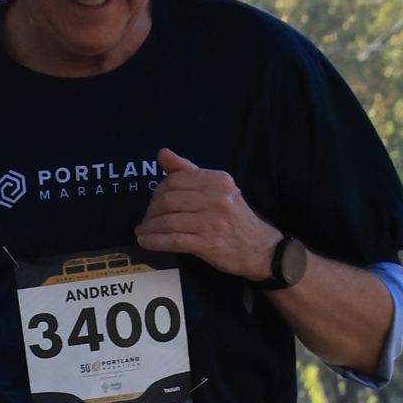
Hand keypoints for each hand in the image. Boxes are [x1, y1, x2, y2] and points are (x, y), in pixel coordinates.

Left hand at [134, 147, 279, 278]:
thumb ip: (189, 170)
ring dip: (150, 227)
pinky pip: (173, 240)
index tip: (154, 201)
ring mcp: (211, 222)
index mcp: (217, 180)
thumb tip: (162, 154)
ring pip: (168, 220)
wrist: (260, 248)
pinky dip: (155, 241)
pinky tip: (146, 241)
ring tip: (143, 231)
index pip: (176, 179)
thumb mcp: (218, 188)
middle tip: (147, 219)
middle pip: (168, 200)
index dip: (158, 190)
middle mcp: (215, 198)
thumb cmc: (236, 218)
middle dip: (151, 210)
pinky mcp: (207, 243)